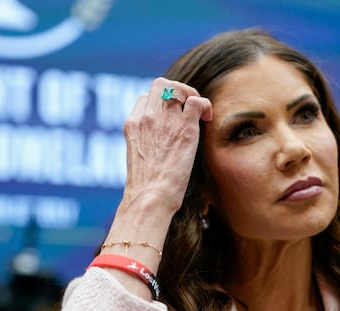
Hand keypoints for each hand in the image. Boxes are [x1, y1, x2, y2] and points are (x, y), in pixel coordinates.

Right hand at [121, 77, 212, 218]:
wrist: (150, 197)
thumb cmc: (147, 188)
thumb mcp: (139, 158)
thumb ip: (146, 143)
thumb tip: (159, 145)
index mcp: (132, 124)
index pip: (146, 98)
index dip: (162, 104)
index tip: (173, 118)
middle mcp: (146, 117)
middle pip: (160, 85)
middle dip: (177, 90)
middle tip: (188, 108)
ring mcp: (165, 121)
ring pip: (177, 88)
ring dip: (191, 94)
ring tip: (199, 113)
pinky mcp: (185, 129)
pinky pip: (196, 101)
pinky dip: (204, 105)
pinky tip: (207, 118)